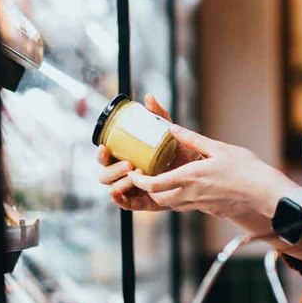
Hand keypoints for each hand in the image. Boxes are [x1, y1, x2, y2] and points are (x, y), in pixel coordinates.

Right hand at [97, 95, 200, 211]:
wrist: (200, 170)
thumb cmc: (180, 151)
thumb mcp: (168, 133)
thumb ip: (159, 116)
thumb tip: (149, 98)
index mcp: (126, 157)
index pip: (106, 157)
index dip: (101, 154)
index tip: (104, 147)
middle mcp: (126, 174)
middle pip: (105, 175)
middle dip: (112, 170)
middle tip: (128, 164)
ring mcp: (134, 189)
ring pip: (115, 189)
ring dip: (120, 182)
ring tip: (135, 175)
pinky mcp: (144, 202)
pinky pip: (128, 205)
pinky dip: (120, 200)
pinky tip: (117, 194)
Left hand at [126, 128, 297, 219]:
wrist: (265, 194)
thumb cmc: (245, 169)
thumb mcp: (218, 148)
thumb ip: (192, 139)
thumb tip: (172, 127)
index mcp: (190, 178)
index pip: (153, 185)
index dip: (139, 181)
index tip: (134, 172)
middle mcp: (191, 195)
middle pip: (159, 199)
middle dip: (148, 190)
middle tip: (146, 177)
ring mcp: (200, 206)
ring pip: (173, 205)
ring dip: (164, 195)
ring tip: (164, 181)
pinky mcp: (210, 211)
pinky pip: (189, 207)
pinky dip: (181, 199)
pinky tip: (189, 188)